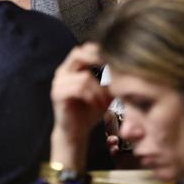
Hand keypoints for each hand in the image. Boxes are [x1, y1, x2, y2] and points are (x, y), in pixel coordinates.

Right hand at [49, 43, 111, 170]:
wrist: (76, 133)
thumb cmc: (90, 111)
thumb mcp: (103, 93)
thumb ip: (109, 80)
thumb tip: (126, 66)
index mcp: (71, 68)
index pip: (83, 50)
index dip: (97, 51)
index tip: (115, 57)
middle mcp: (62, 72)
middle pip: (78, 55)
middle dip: (96, 61)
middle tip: (112, 72)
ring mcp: (58, 82)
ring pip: (84, 77)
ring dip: (99, 90)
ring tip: (107, 102)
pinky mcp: (57, 94)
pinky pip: (78, 89)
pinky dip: (92, 96)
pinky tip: (98, 105)